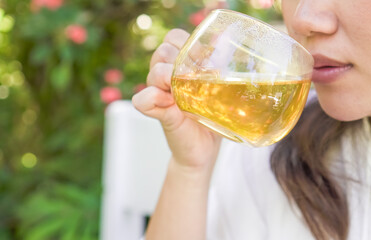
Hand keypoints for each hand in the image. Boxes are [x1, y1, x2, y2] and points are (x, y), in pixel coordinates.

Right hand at [132, 29, 221, 171]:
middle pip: (163, 51)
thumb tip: (226, 40)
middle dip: (180, 61)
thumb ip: (220, 66)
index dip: (184, 43)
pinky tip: (170, 103)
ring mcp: (160, 94)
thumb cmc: (214, 116)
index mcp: (179, 65)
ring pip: (154, 71)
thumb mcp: (221, 89)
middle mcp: (166, 76)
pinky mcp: (158, 113)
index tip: (203, 60)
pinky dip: (153, 98)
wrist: (205, 149)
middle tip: (198, 80)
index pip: (173, 38)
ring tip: (186, 91)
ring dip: (170, 77)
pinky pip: (142, 100)